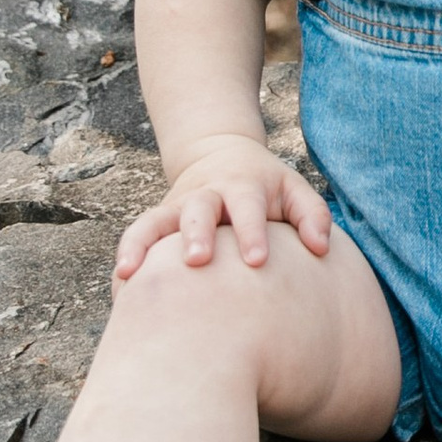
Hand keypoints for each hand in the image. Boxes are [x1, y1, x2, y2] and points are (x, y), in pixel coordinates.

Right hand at [116, 132, 334, 278]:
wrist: (221, 156)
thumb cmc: (266, 186)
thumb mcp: (294, 189)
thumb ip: (312, 215)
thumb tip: (321, 248)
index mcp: (243, 187)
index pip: (247, 207)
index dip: (251, 231)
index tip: (256, 260)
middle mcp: (207, 195)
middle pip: (198, 210)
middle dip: (196, 234)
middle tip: (197, 261)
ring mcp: (178, 207)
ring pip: (156, 221)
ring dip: (144, 244)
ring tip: (131, 273)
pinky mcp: (159, 220)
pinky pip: (137, 235)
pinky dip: (127, 255)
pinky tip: (120, 284)